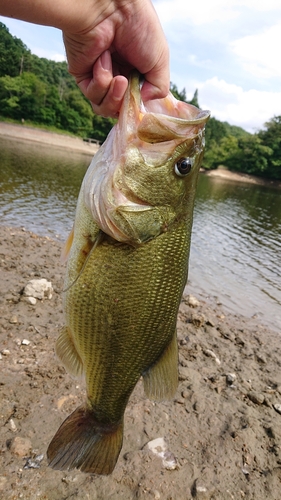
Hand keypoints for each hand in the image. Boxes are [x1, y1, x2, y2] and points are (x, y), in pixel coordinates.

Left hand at [63, 0, 169, 116]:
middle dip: (126, 103)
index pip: (136, 100)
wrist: (113, 9)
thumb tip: (142, 104)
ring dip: (114, 97)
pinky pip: (93, 95)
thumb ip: (158, 88)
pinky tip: (103, 61)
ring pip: (105, 107)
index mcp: (136, 71)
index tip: (143, 100)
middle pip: (120, 109)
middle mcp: (118, 75)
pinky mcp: (83, 76)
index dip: (139, 105)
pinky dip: (101, 82)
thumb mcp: (160, 60)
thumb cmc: (139, 27)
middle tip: (128, 85)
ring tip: (119, 80)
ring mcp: (99, 77)